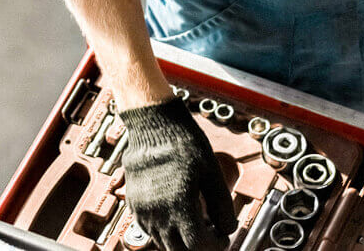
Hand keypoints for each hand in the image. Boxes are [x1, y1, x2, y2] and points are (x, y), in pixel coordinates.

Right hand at [119, 98, 237, 249]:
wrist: (153, 124)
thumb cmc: (182, 141)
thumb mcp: (211, 170)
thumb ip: (221, 204)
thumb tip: (229, 227)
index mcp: (178, 205)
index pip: (198, 245)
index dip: (215, 245)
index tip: (223, 238)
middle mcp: (156, 212)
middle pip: (179, 249)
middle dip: (198, 246)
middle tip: (212, 233)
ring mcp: (142, 210)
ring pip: (163, 242)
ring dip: (181, 241)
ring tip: (196, 223)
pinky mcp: (133, 204)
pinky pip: (149, 230)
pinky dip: (165, 232)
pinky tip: (177, 216)